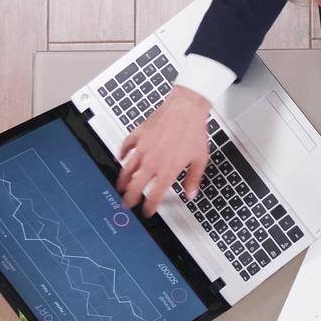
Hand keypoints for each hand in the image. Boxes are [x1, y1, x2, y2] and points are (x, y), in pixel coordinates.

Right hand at [116, 86, 211, 215]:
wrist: (186, 108)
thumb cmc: (193, 131)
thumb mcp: (200, 160)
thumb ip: (193, 179)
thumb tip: (191, 194)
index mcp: (168, 170)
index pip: (154, 195)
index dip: (149, 206)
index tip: (147, 211)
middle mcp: (152, 161)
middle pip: (135, 185)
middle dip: (130, 198)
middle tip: (128, 203)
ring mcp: (143, 148)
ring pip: (126, 169)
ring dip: (122, 180)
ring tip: (120, 186)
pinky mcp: (138, 135)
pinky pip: (125, 147)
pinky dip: (121, 154)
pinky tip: (120, 158)